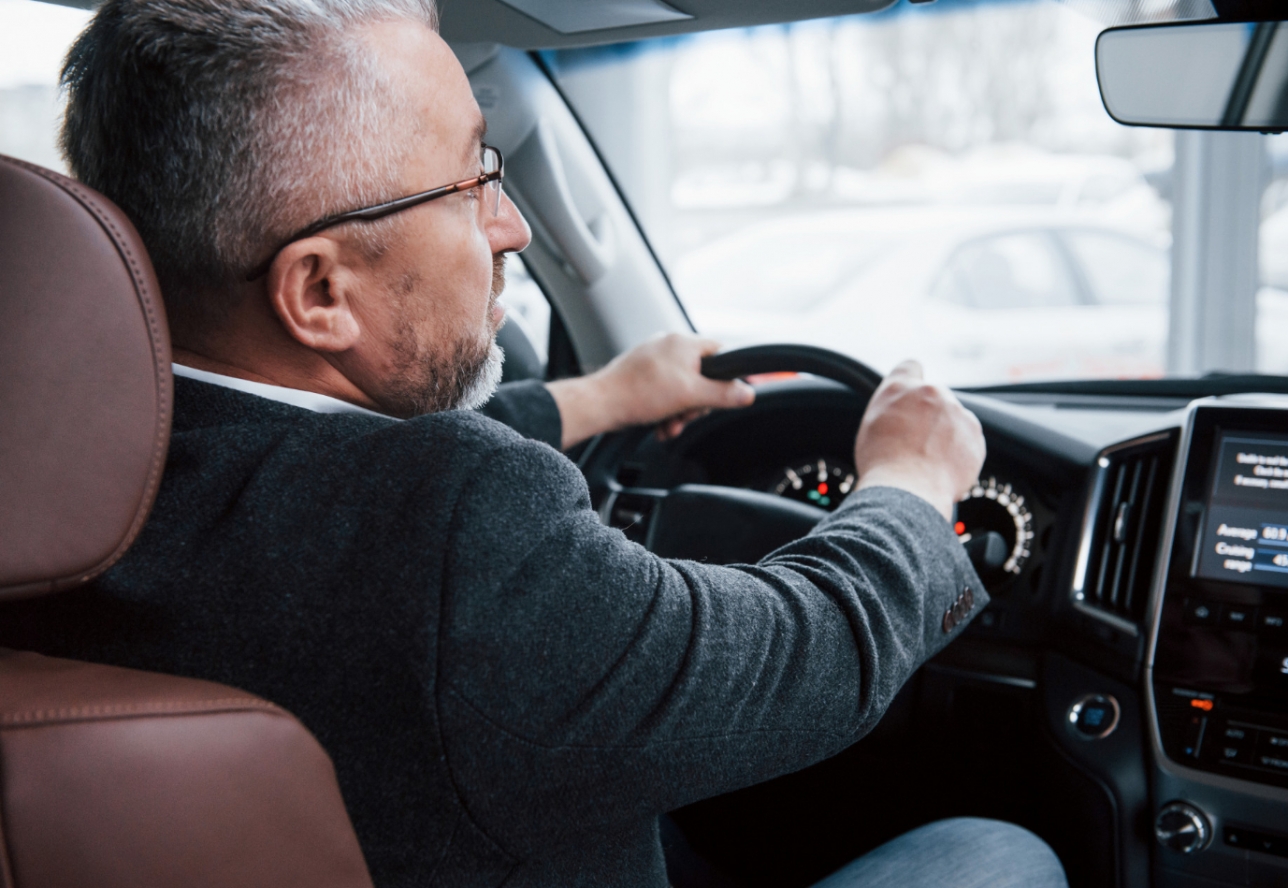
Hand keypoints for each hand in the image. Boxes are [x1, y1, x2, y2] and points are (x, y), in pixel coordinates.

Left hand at [547, 333, 754, 449]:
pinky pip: (664, 393)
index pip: (720, 352)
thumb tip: (747, 393)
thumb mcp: (691, 396)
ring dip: (680, 413)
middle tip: (686, 415)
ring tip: (669, 425)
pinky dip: (665, 411)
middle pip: (701, 376)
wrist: (602, 404)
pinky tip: (659, 426)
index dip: (726, 375)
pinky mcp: (641, 375)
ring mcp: (654, 360)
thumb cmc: (640, 393)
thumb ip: (723, 394)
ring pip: (682, 388)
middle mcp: (669, 346)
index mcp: (683, 343)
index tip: (724, 394)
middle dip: (695, 404)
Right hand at [854, 360, 984, 520]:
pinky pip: (968, 442)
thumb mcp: (871, 425)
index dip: (911, 380)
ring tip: (927, 462)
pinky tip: (941, 470)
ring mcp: (958, 413)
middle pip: (934, 398)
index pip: (910, 367)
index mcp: (901, 386)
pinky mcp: (976, 437)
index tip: (910, 396)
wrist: (908, 490)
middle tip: (914, 443)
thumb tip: (899, 410)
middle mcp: (932, 392)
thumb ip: (889, 407)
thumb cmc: (882, 462)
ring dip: (946, 434)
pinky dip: (959, 453)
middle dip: (929, 415)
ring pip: (953, 420)